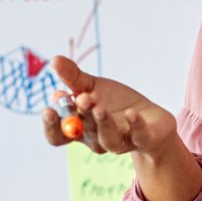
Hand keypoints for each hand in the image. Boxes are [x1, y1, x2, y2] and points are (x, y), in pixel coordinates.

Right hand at [39, 55, 177, 156]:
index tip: (49, 110)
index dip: (52, 126)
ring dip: (103, 123)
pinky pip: (138, 136)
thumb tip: (54, 59)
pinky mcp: (144, 139)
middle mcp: (97, 139)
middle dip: (81, 117)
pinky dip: (134, 124)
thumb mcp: (94, 87)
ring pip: (108, 139)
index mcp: (80, 128)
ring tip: (99, 108)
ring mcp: (121, 141)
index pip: (58, 136)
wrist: (151, 118)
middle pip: (83, 133)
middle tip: (81, 99)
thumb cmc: (116, 103)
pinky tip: (131, 112)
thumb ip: (73, 77)